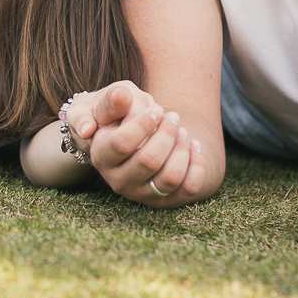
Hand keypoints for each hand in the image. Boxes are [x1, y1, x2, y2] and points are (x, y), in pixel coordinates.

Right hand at [67, 81, 205, 206]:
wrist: (130, 136)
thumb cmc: (119, 114)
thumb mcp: (109, 103)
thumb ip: (113, 100)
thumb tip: (121, 96)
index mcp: (101, 156)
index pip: (122, 144)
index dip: (144, 124)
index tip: (157, 109)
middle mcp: (117, 181)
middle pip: (149, 161)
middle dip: (167, 134)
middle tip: (172, 116)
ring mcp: (141, 194)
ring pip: (171, 177)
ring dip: (182, 149)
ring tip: (182, 130)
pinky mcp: (164, 201)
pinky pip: (188, 188)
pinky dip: (197, 165)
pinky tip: (194, 145)